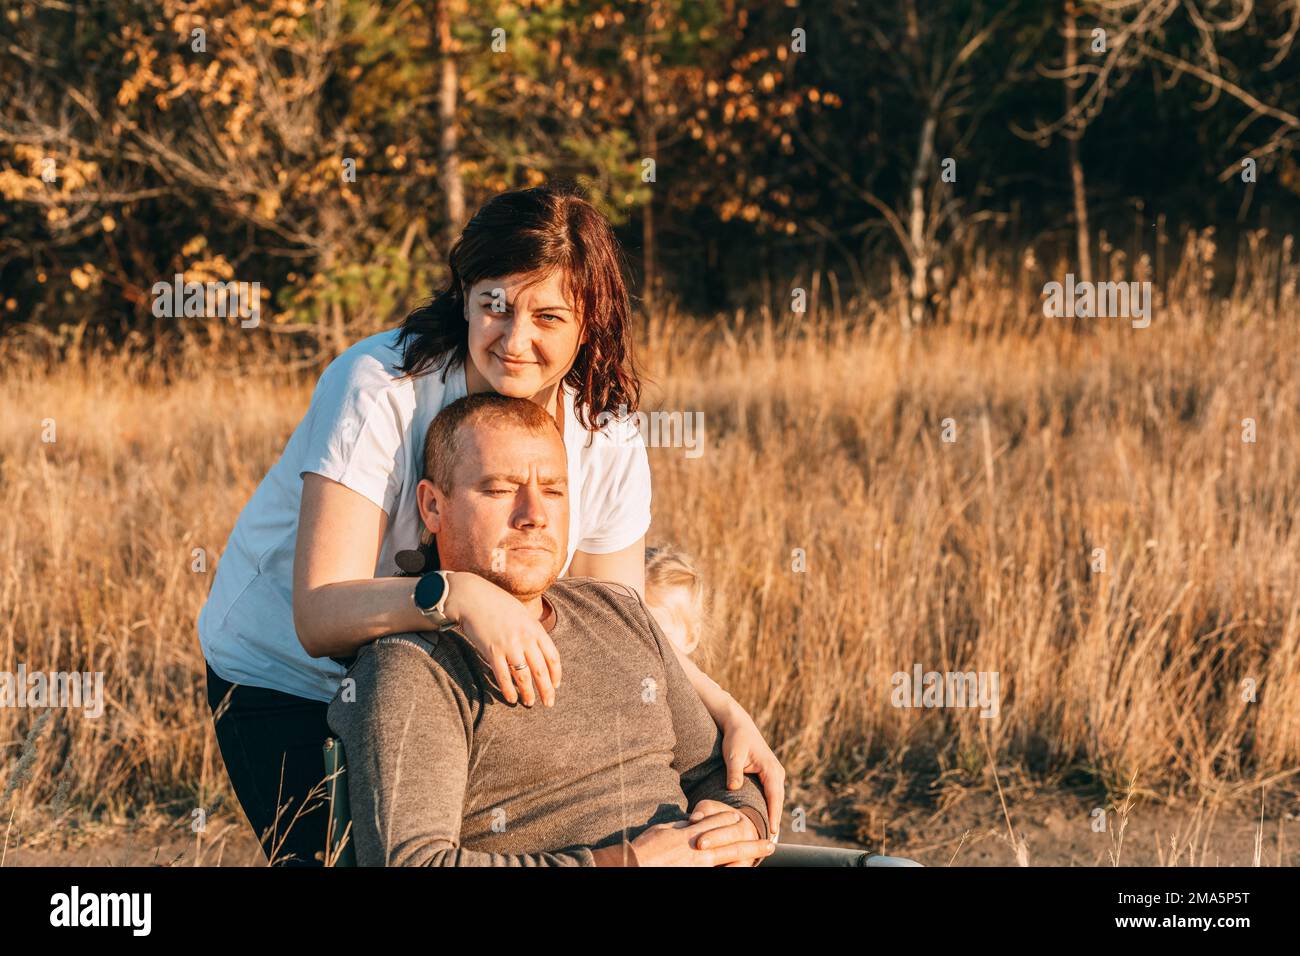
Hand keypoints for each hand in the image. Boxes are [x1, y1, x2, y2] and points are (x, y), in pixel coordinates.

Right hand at [441, 571, 561, 706]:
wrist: (473, 597)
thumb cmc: (498, 605)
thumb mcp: (522, 615)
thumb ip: (532, 633)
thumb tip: (539, 653)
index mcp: (535, 629)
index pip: (553, 657)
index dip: (556, 675)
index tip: (556, 686)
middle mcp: (525, 638)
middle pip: (541, 670)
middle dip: (546, 690)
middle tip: (548, 703)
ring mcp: (509, 645)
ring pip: (523, 676)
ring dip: (528, 693)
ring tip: (529, 703)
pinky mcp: (492, 651)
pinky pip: (503, 676)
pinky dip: (508, 690)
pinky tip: (511, 698)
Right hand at [630, 810, 775, 866]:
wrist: (635, 863)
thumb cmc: (646, 847)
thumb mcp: (665, 829)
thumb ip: (682, 826)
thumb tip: (692, 822)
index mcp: (691, 832)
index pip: (717, 821)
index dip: (731, 820)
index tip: (741, 819)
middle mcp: (700, 846)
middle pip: (732, 840)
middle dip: (753, 841)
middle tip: (770, 843)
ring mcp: (700, 862)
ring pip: (732, 856)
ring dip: (751, 854)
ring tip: (766, 853)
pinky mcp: (697, 872)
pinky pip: (721, 871)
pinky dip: (734, 869)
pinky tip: (744, 869)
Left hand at [718, 700, 785, 838]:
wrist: (739, 725)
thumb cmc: (736, 739)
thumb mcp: (733, 754)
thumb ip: (734, 771)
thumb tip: (733, 788)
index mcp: (771, 769)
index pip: (774, 797)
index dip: (773, 815)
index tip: (772, 832)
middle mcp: (777, 774)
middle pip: (778, 803)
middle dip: (775, 822)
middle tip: (771, 844)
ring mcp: (774, 775)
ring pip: (776, 801)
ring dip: (773, 817)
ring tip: (770, 839)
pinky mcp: (769, 777)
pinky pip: (771, 797)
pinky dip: (770, 809)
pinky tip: (765, 822)